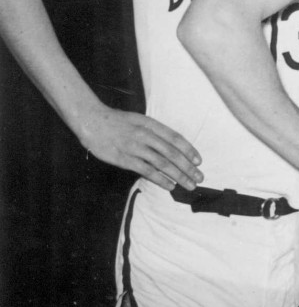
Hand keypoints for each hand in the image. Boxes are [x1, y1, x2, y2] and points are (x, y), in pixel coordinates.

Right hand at [77, 106, 201, 190]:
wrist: (91, 120)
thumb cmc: (117, 121)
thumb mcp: (139, 120)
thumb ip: (154, 132)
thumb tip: (171, 147)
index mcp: (151, 124)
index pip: (175, 138)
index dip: (189, 150)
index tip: (199, 161)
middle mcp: (146, 135)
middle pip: (172, 153)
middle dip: (188, 167)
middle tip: (200, 177)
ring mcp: (135, 147)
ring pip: (162, 163)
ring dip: (178, 175)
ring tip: (189, 184)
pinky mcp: (124, 159)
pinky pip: (146, 171)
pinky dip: (160, 179)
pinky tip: (170, 186)